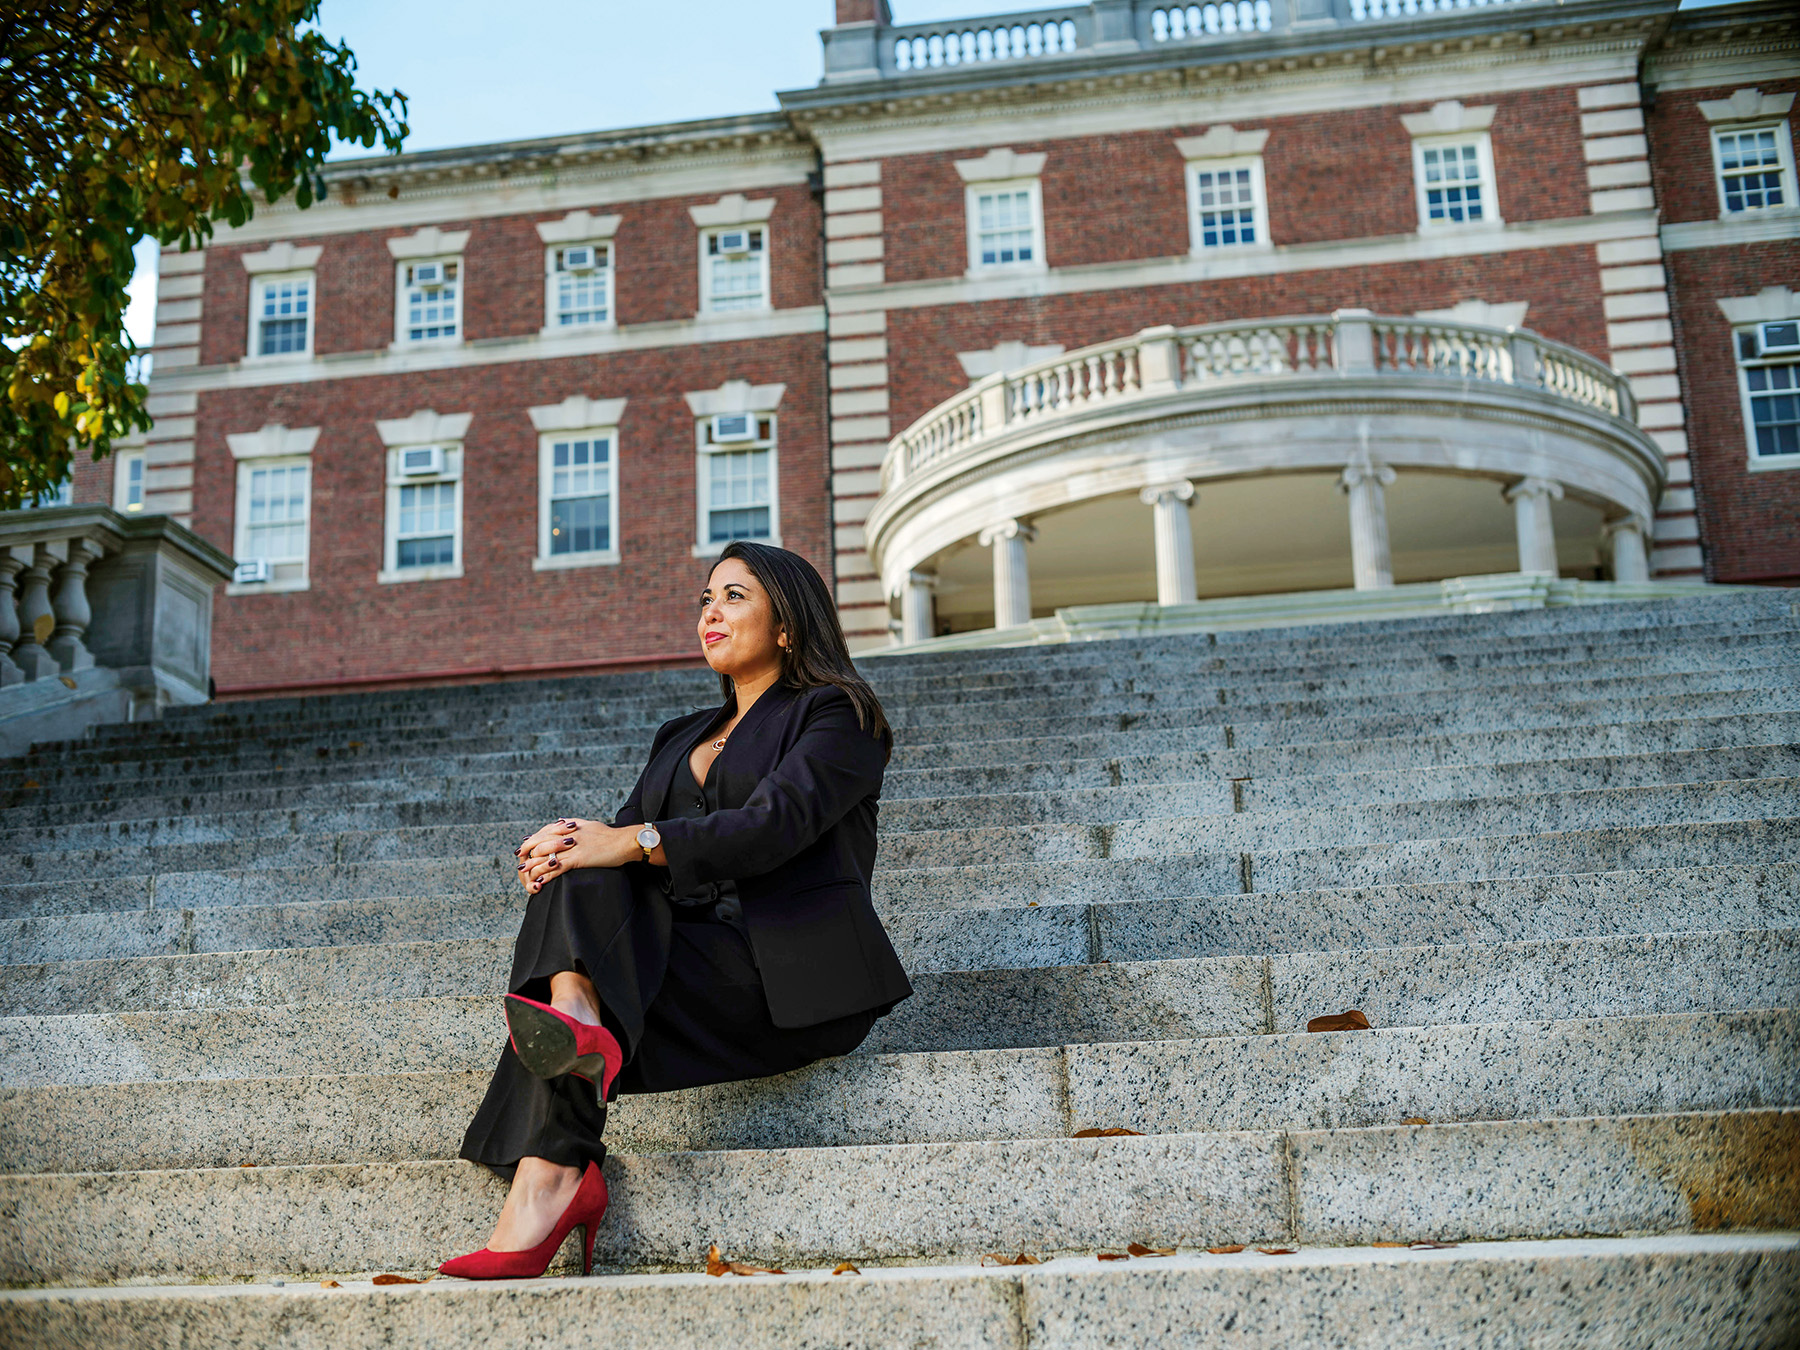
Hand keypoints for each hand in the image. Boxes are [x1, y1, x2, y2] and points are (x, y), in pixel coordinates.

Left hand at [515, 817, 638, 892]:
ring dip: (532, 865)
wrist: (624, 842)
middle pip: (539, 843)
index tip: (524, 848)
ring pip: (545, 856)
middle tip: (520, 863)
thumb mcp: (588, 824)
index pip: (543, 832)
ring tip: (524, 873)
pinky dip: (546, 875)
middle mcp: (567, 835)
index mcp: (569, 826)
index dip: (531, 840)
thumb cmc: (609, 835)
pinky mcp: (579, 859)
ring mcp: (572, 847)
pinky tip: (539, 882)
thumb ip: (572, 823)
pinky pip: (557, 867)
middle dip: (527, 853)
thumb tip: (560, 822)